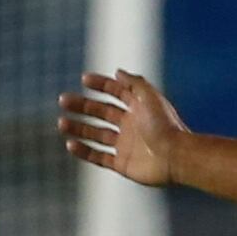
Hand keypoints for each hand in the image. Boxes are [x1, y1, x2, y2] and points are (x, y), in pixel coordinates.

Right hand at [59, 69, 184, 186]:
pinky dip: (83, 151)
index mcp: (138, 109)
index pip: (116, 93)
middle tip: (63, 100)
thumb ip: (134, 83)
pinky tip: (70, 143)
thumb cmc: (165, 125)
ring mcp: (125, 145)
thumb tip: (117, 72)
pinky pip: (98, 156)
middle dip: (82, 106)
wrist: (176, 157)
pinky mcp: (122, 163)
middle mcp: (131, 126)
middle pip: (101, 113)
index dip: (101, 84)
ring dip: (78, 128)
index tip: (84, 79)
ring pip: (96, 134)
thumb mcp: (149, 97)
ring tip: (61, 122)